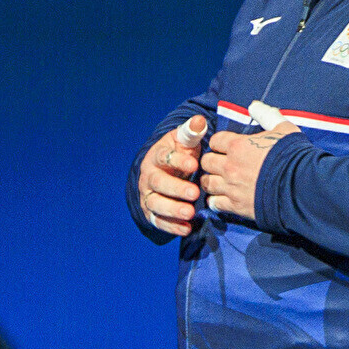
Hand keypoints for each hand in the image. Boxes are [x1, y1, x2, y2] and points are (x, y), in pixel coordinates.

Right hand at [137, 116, 207, 235]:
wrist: (165, 171)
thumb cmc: (179, 154)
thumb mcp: (184, 141)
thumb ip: (192, 132)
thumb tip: (200, 121)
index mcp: (157, 157)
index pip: (164, 158)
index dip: (178, 161)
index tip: (195, 165)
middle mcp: (149, 177)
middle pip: (157, 183)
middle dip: (175, 189)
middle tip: (195, 193)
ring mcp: (148, 195)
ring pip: (155, 204)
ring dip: (172, 209)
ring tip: (190, 212)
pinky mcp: (151, 212)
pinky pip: (158, 221)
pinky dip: (171, 226)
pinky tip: (187, 228)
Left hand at [197, 111, 297, 222]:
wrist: (303, 186)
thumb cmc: (294, 155)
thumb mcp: (284, 129)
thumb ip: (267, 116)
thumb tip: (254, 106)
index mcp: (238, 145)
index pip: (215, 140)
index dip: (220, 143)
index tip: (226, 147)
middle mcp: (230, 166)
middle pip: (206, 162)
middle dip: (212, 161)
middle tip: (221, 164)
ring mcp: (231, 187)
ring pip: (207, 183)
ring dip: (212, 181)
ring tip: (219, 182)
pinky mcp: (236, 206)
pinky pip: (214, 204)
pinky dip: (216, 201)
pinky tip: (223, 198)